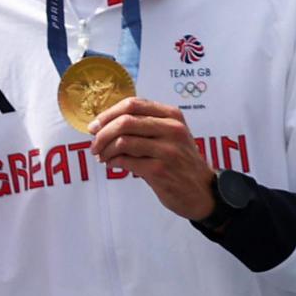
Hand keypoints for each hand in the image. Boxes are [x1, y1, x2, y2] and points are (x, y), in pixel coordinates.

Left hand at [88, 96, 217, 219]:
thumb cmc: (180, 162)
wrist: (202, 191)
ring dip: (105, 149)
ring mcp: (167, 150)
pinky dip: (112, 162)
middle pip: (125, 121)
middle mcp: (172, 129)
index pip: (133, 104)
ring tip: (101, 156)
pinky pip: (126, 161)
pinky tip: (111, 164)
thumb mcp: (170, 135)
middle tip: (94, 143)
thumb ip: (145, 124)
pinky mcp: (160, 170)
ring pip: (123, 141)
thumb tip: (104, 123)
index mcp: (172, 115)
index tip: (95, 125)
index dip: (108, 113)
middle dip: (102, 133)